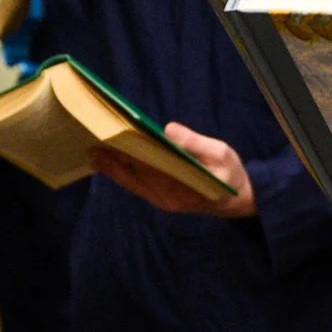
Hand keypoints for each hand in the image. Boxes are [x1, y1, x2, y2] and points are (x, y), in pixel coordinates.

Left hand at [87, 121, 254, 217]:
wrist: (240, 201)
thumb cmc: (231, 175)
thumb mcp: (222, 154)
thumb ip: (196, 143)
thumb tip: (168, 130)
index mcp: (180, 186)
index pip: (147, 165)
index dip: (128, 150)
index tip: (111, 136)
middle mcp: (166, 197)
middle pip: (133, 175)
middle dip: (113, 158)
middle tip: (91, 142)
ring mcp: (162, 201)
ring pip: (131, 182)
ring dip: (113, 167)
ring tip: (93, 151)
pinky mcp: (161, 200)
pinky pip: (136, 186)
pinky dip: (121, 174)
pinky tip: (110, 162)